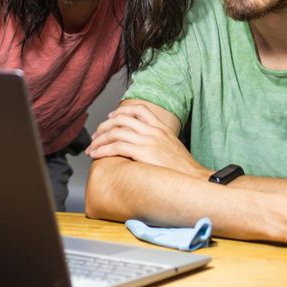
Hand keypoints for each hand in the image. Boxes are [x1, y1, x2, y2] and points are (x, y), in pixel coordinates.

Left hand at [86, 103, 210, 178]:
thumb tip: (145, 146)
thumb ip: (159, 141)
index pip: (140, 109)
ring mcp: (148, 141)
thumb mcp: (173, 147)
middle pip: (122, 119)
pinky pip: (116, 147)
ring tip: (92, 148)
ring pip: (115, 132)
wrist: (194, 178)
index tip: (111, 117)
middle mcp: (153, 131)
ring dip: (99, 140)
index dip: (122, 111)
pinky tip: (97, 155)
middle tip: (96, 135)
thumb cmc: (183, 168)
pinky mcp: (142, 153)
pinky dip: (103, 150)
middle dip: (104, 126)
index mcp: (161, 128)